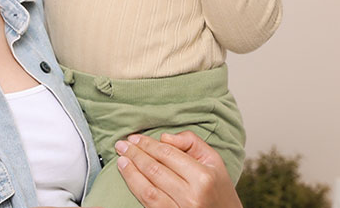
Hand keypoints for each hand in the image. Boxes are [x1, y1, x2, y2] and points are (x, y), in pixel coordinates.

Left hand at [114, 132, 241, 207]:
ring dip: (130, 172)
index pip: (168, 155)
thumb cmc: (218, 188)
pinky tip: (128, 176)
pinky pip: (148, 203)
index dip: (148, 145)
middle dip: (135, 155)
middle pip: (155, 170)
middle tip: (122, 144)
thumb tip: (163, 138)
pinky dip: (135, 188)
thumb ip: (191, 142)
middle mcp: (191, 196)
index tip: (135, 137)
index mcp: (203, 178)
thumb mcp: (214, 160)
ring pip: (147, 190)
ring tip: (121, 159)